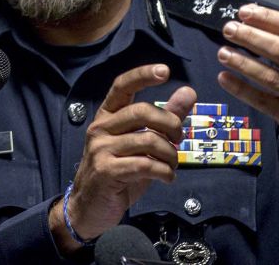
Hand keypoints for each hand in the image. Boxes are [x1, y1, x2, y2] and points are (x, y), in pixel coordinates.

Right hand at [49, 64, 195, 253]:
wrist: (89, 208)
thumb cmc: (118, 171)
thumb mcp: (142, 143)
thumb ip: (164, 117)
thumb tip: (189, 92)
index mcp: (107, 115)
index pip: (122, 85)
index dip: (142, 74)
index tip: (165, 70)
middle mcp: (100, 127)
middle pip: (142, 111)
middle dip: (170, 123)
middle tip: (179, 139)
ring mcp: (100, 149)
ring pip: (148, 140)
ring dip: (171, 155)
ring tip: (173, 165)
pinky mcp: (106, 171)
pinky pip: (145, 164)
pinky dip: (164, 171)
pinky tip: (167, 177)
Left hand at [216, 4, 278, 169]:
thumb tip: (256, 20)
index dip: (269, 19)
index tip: (244, 12)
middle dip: (252, 37)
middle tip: (229, 28)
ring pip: (271, 77)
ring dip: (243, 62)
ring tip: (223, 53)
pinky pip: (263, 101)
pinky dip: (241, 89)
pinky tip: (224, 78)